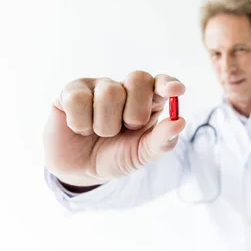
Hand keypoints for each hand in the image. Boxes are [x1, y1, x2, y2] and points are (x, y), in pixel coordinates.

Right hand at [43, 71, 185, 186]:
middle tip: (127, 128)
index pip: (162, 82)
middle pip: (138, 78)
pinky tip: (80, 128)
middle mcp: (125, 87)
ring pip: (109, 93)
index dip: (168, 83)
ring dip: (105, 125)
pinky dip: (81, 124)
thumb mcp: (141, 154)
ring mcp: (98, 86)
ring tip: (100, 133)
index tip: (176, 90)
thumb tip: (179, 122)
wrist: (80, 171)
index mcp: (149, 100)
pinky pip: (78, 99)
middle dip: (135, 112)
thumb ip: (162, 141)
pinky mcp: (71, 91)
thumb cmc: (116, 156)